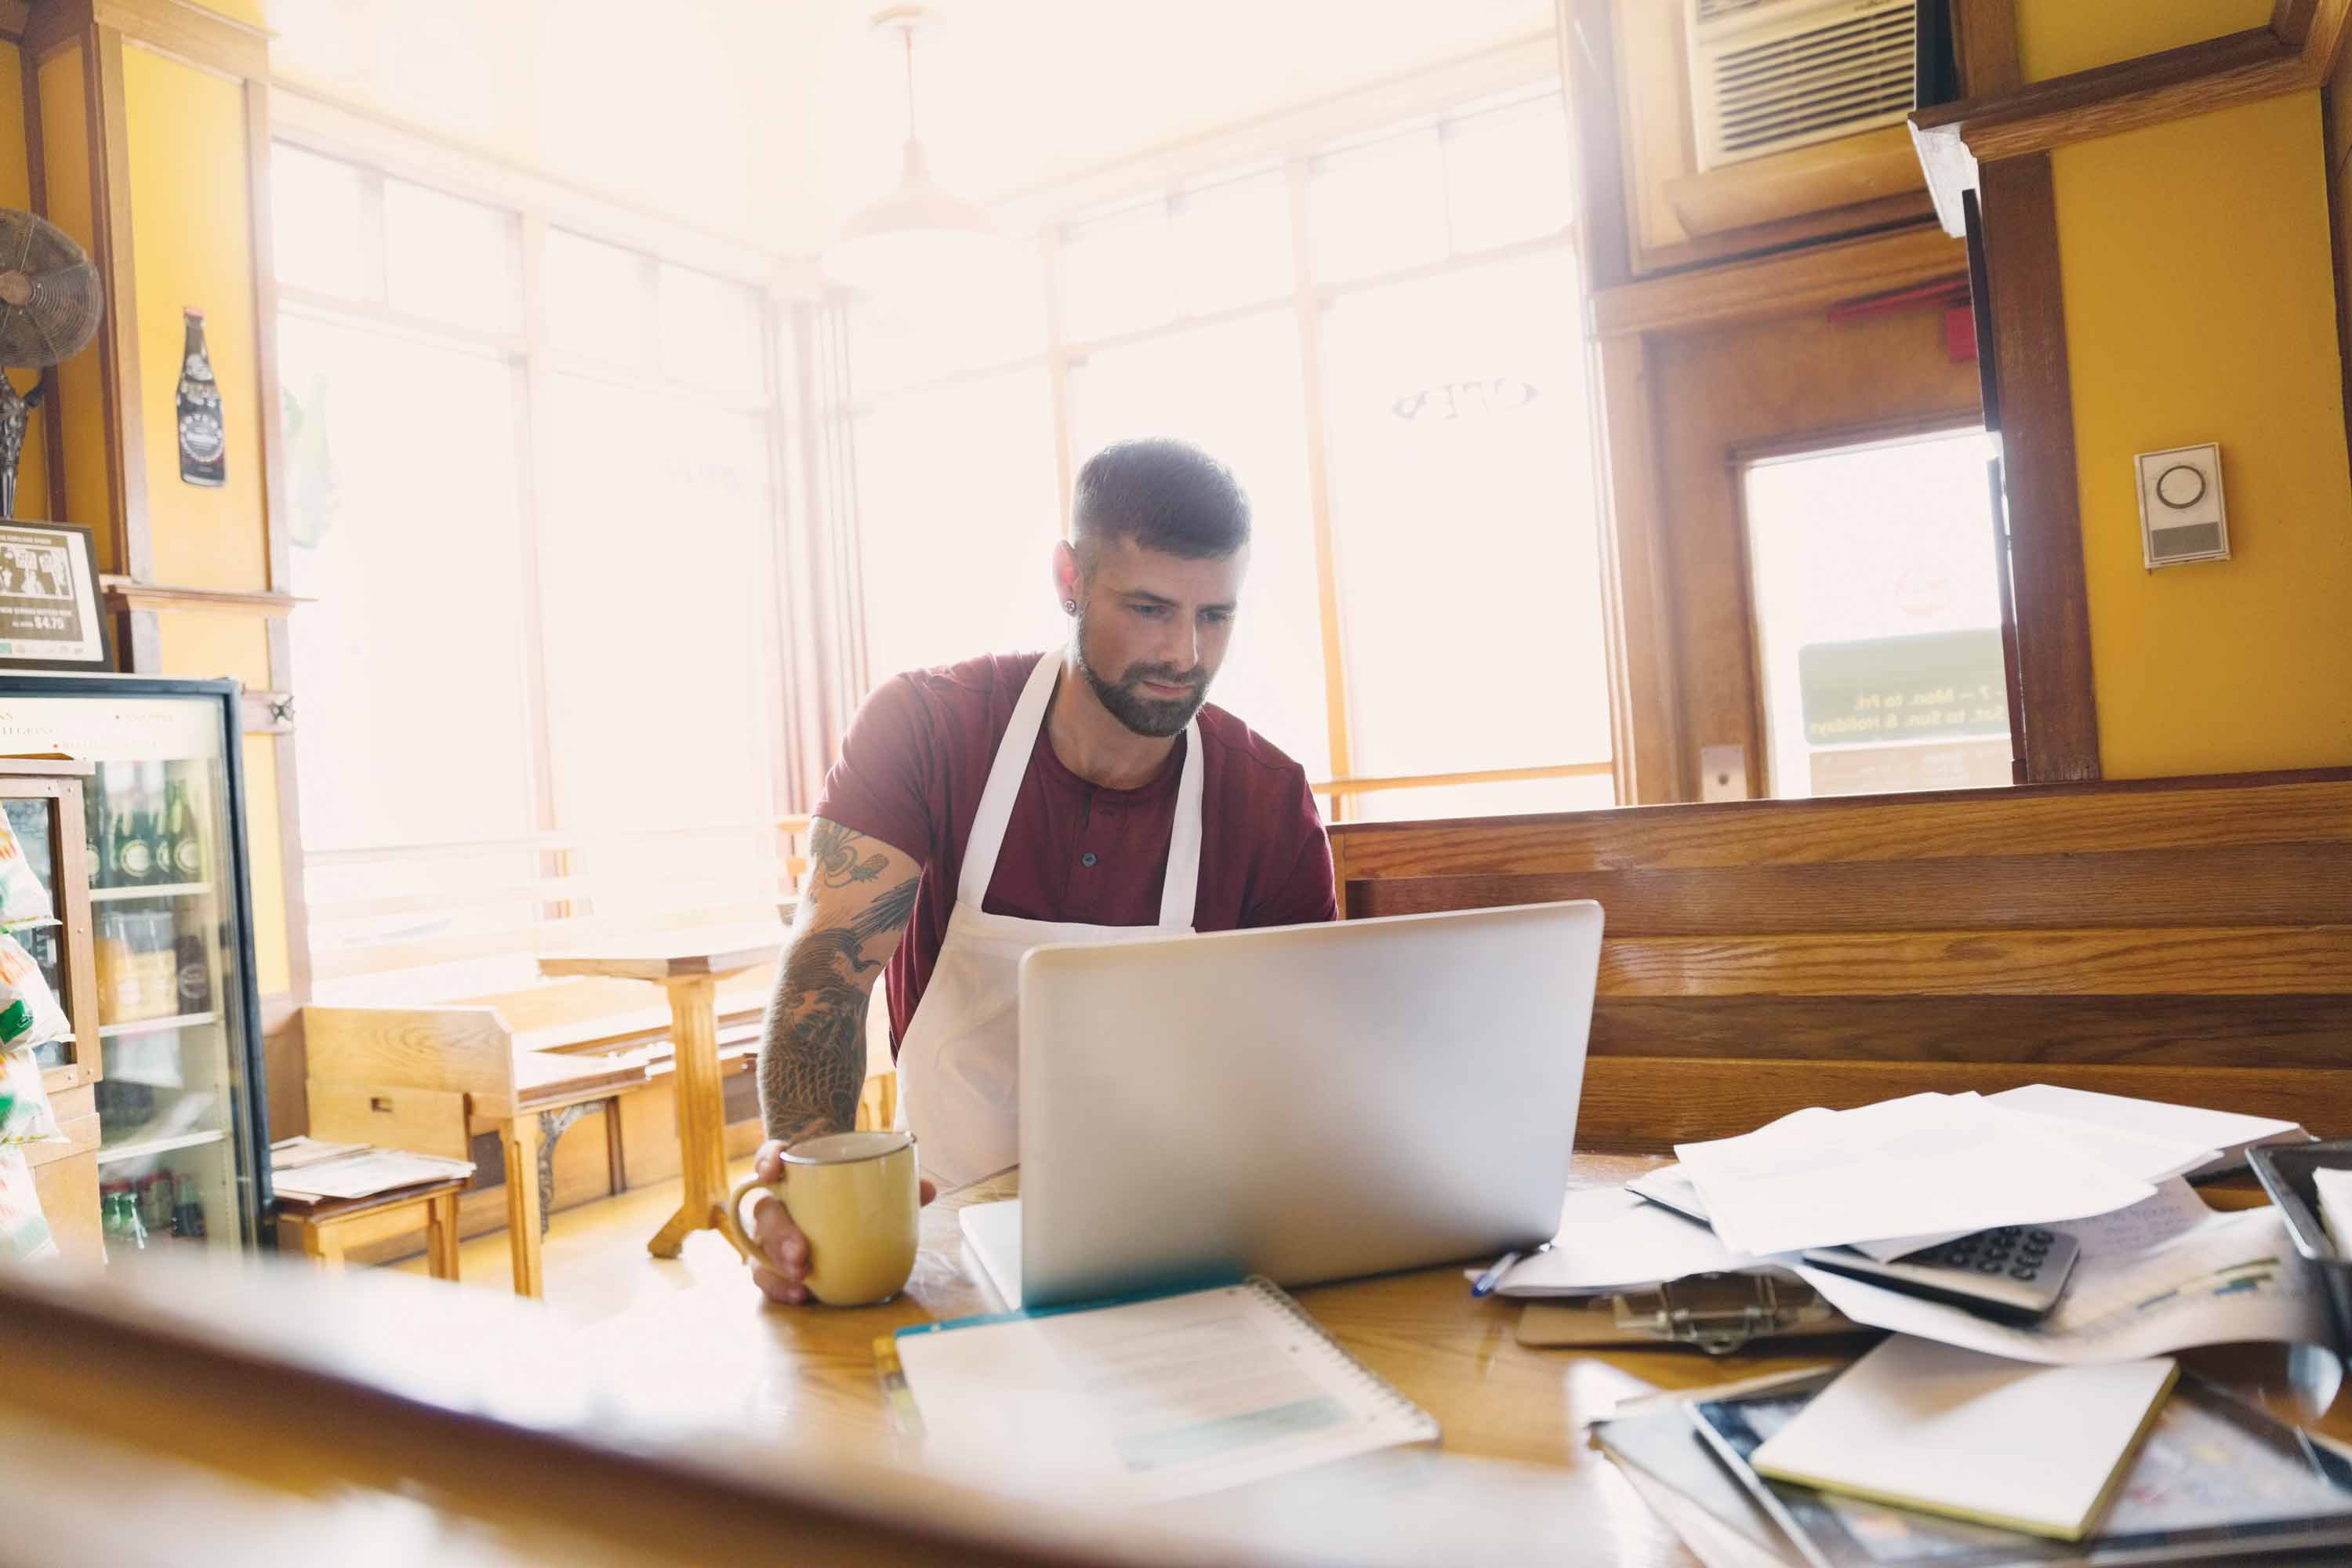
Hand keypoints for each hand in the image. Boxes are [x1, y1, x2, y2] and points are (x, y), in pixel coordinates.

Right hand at [748, 1137, 936, 1305]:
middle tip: (802, 1253)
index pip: (771, 1156)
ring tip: (802, 1279)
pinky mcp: (773, 1261)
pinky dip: (778, 1287)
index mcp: (795, 1172)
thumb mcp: (872, 1182)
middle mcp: (776, 1201)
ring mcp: (771, 1233)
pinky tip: (800, 1295)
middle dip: (779, 1233)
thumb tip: (928, 1190)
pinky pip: (766, 1275)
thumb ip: (897, 1185)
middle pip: (765, 1211)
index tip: (774, 1170)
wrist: (835, 1206)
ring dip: (777, 1265)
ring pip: (761, 1247)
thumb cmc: (851, 1190)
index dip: (767, 1159)